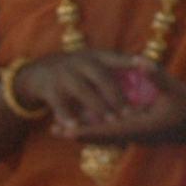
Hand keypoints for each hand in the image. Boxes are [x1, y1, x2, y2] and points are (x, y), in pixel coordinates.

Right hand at [7, 52, 148, 136]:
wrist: (39, 72)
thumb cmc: (77, 72)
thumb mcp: (94, 65)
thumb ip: (115, 71)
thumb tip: (146, 73)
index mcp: (95, 56)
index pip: (115, 58)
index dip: (128, 61)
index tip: (143, 65)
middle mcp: (80, 62)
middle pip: (101, 77)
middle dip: (116, 96)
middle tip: (131, 113)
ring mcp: (63, 74)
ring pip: (83, 91)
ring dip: (97, 107)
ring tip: (110, 122)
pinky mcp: (49, 88)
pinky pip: (60, 104)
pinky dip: (67, 116)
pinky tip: (76, 128)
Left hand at [61, 56, 185, 147]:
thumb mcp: (177, 91)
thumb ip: (157, 77)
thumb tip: (141, 62)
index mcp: (141, 127)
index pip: (107, 131)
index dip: (84, 130)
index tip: (64, 128)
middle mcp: (137, 135)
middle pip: (101, 137)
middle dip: (78, 133)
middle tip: (53, 129)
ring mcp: (140, 136)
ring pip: (107, 137)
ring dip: (87, 132)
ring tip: (65, 128)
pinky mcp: (144, 133)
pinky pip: (117, 135)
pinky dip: (100, 131)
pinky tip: (91, 125)